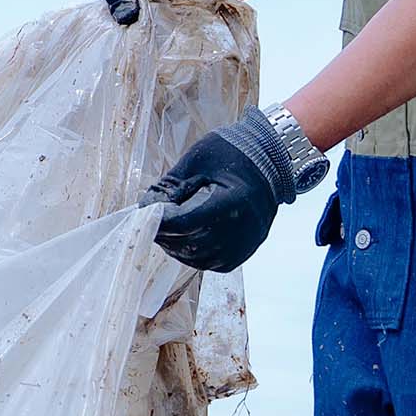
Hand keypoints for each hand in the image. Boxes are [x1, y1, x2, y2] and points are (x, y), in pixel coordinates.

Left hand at [144, 107, 319, 269]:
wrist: (271, 157)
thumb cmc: (234, 152)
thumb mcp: (198, 160)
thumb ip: (172, 186)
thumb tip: (147, 207)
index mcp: (232, 201)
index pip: (186, 223)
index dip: (160, 224)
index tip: (144, 217)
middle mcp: (244, 227)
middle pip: (192, 245)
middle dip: (166, 237)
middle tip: (151, 226)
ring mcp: (248, 241)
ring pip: (202, 259)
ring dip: (179, 249)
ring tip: (167, 233)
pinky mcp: (249, 247)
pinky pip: (217, 263)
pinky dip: (197, 256)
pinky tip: (186, 242)